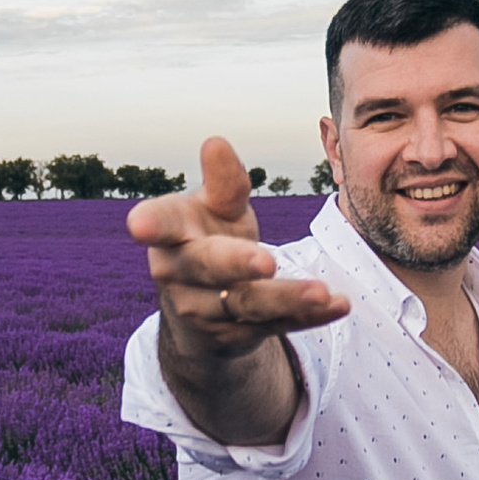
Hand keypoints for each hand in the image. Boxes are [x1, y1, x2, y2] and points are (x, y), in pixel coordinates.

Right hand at [129, 137, 351, 355]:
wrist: (204, 306)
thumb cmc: (209, 238)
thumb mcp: (215, 209)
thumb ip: (223, 183)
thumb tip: (216, 143)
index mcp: (170, 235)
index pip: (160, 225)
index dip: (151, 223)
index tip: (139, 224)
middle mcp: (180, 276)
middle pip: (208, 268)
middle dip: (236, 264)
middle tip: (267, 261)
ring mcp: (207, 311)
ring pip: (248, 304)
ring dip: (287, 298)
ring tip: (322, 292)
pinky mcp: (237, 336)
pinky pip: (277, 326)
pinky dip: (310, 317)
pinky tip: (339, 305)